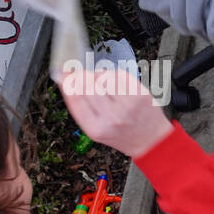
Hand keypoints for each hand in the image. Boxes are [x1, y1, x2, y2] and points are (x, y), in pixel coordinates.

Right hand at [57, 65, 172, 158]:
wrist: (150, 140)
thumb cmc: (121, 135)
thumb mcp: (95, 129)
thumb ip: (80, 107)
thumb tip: (65, 81)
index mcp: (95, 128)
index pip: (75, 97)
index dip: (66, 81)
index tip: (62, 73)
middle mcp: (111, 117)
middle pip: (87, 84)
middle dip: (80, 75)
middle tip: (79, 73)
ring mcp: (126, 105)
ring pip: (103, 77)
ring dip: (97, 75)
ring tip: (100, 83)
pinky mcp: (139, 94)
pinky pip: (118, 75)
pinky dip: (112, 75)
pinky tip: (113, 83)